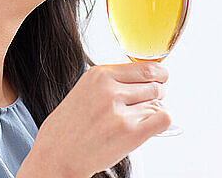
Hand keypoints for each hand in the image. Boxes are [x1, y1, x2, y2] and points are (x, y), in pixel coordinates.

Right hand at [17, 62, 170, 177]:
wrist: (58, 153)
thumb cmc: (70, 125)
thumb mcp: (87, 89)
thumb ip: (114, 81)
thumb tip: (148, 78)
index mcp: (100, 75)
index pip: (145, 67)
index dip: (158, 74)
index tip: (159, 79)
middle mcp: (110, 90)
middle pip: (155, 85)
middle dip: (157, 94)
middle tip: (144, 104)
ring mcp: (120, 111)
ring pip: (159, 103)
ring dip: (153, 111)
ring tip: (134, 120)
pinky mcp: (130, 133)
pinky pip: (164, 118)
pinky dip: (162, 121)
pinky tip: (148, 126)